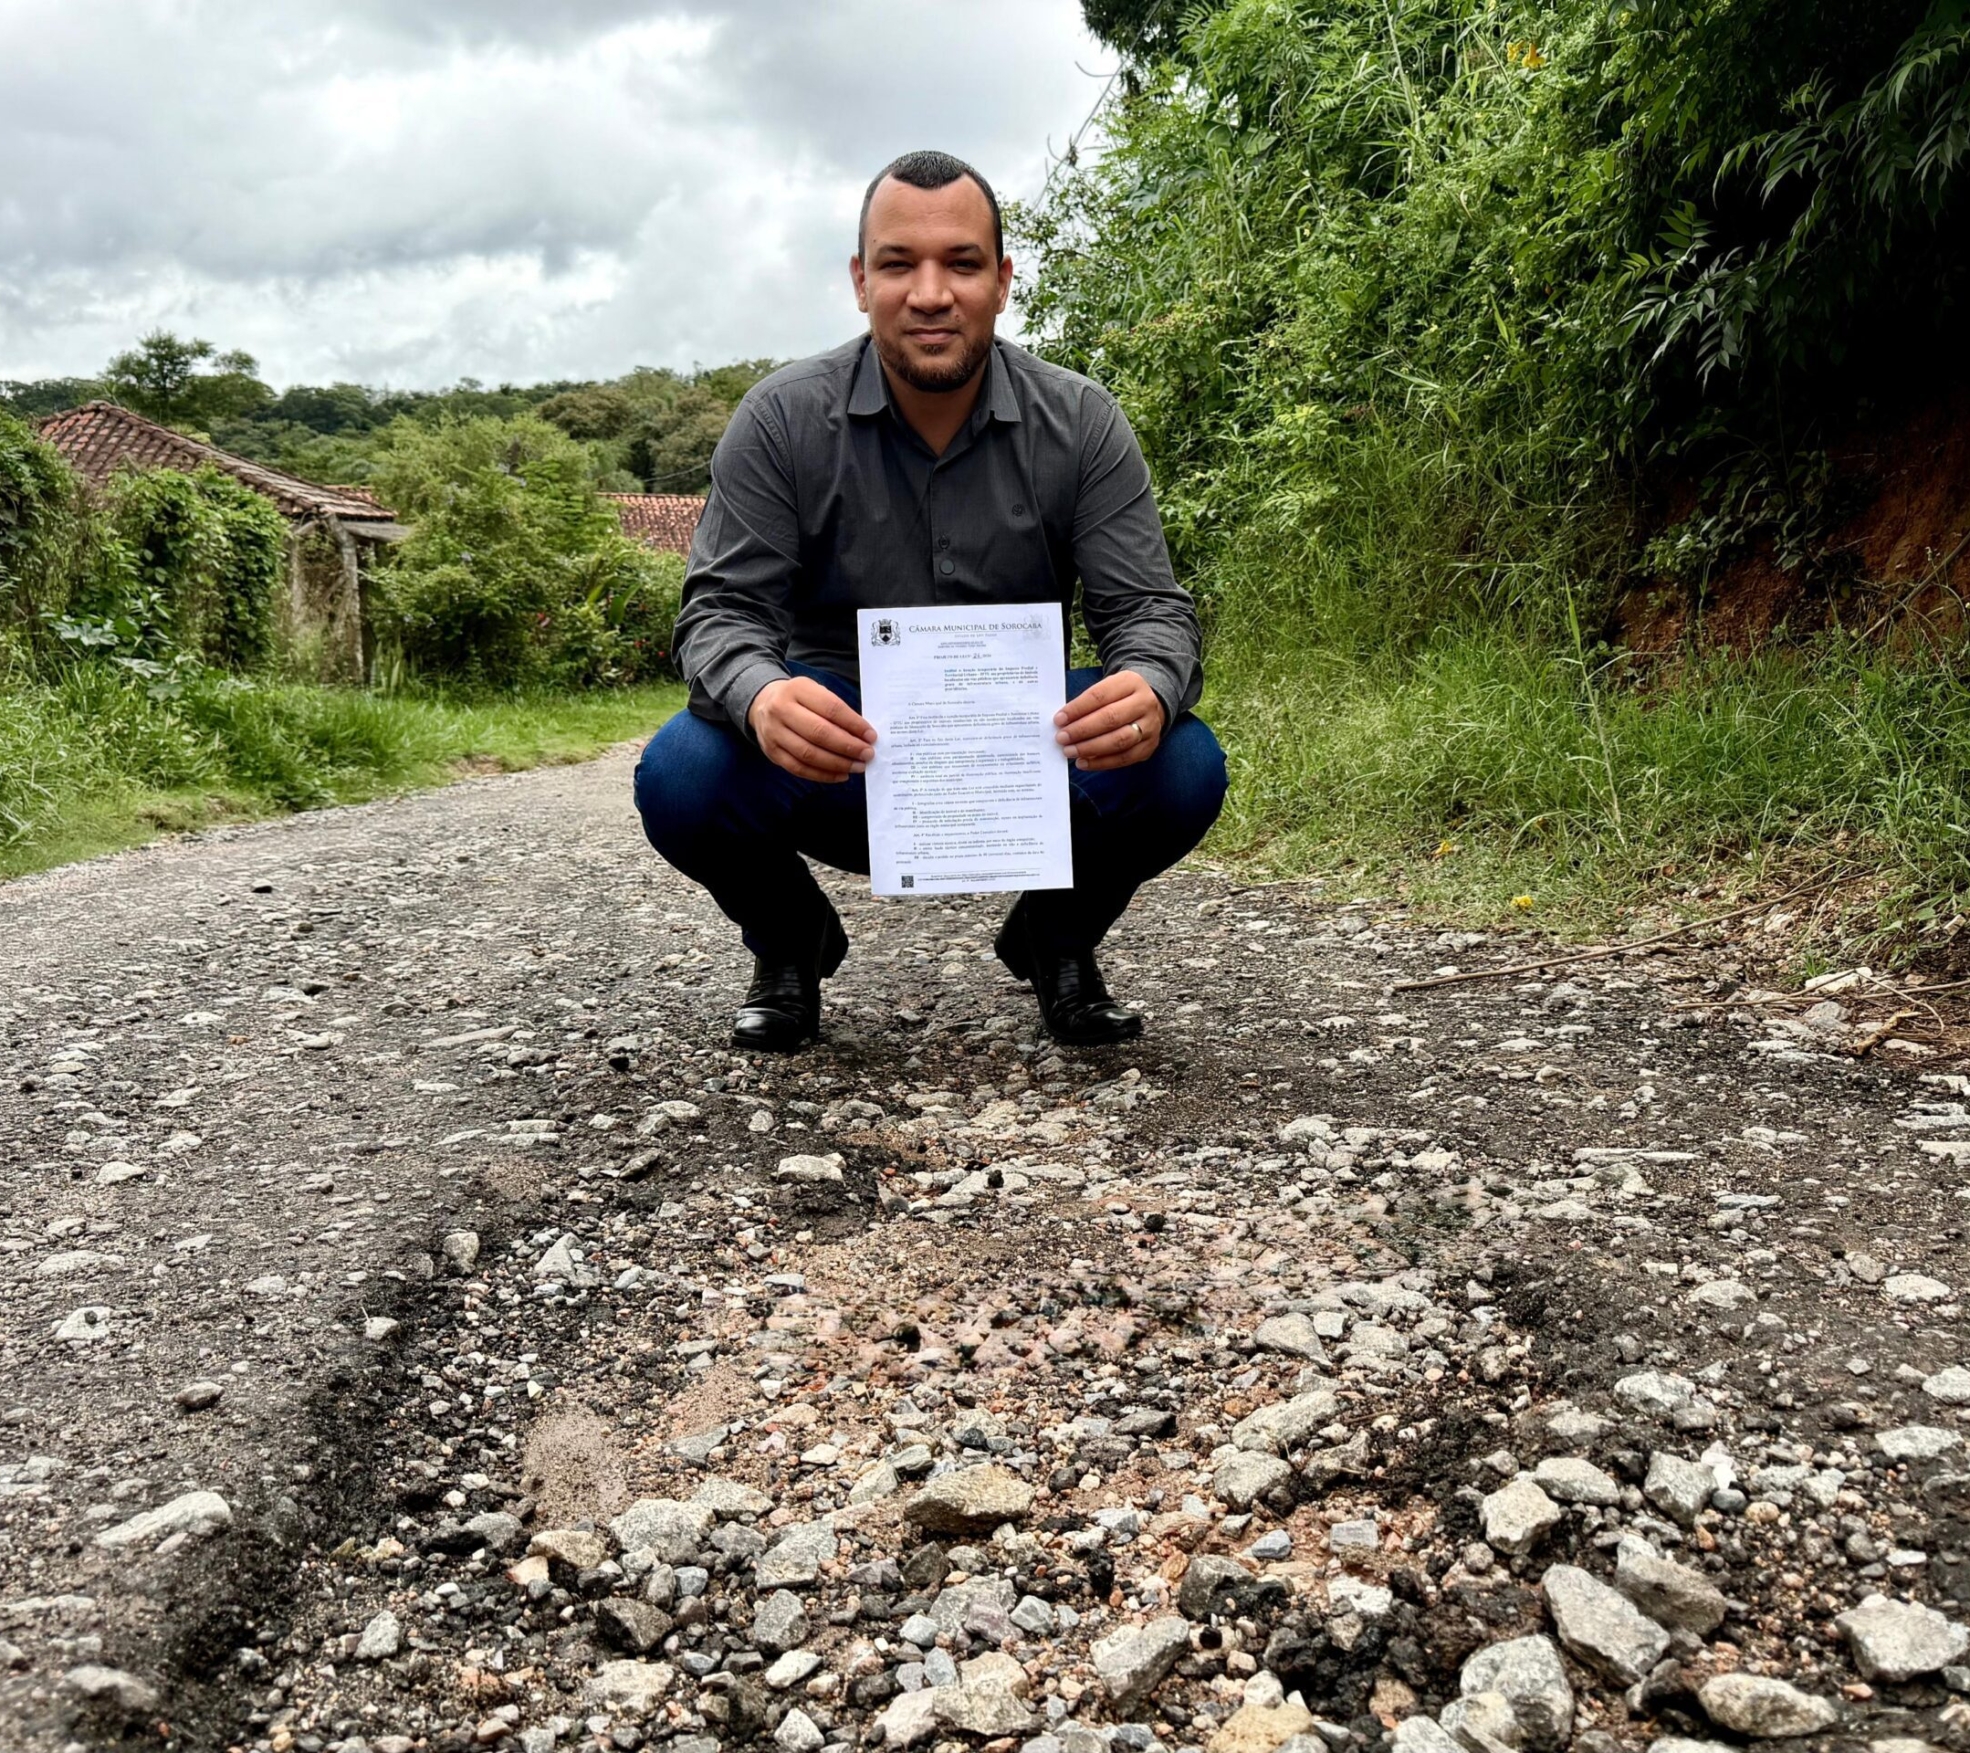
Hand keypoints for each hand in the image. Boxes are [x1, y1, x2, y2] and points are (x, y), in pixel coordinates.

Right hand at [748, 676, 876, 781]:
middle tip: (867, 754)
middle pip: (819, 733)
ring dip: (838, 763)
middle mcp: (782, 710)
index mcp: (797, 689)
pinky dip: (822, 775)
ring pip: (809, 754)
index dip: (853, 724)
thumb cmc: (799, 699)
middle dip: (848, 746)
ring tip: (857, 766)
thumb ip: (836, 709)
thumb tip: (862, 735)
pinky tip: (840, 774)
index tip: (871, 736)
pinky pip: (799, 768)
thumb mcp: (815, 691)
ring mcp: (774, 733)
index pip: (831, 708)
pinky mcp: (772, 753)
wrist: (762, 703)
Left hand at [1054, 670, 1165, 771]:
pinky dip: (1102, 762)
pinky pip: (1125, 758)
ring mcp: (1150, 726)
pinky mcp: (1150, 746)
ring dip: (1090, 748)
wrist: (1148, 704)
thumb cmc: (1118, 697)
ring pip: (1119, 740)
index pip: (1100, 695)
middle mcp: (1144, 703)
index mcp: (1130, 682)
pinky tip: (1084, 762)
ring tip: (1070, 751)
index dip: (1077, 709)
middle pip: (1111, 718)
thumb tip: (1062, 722)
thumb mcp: (1106, 688)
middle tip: (1062, 737)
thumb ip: (1087, 703)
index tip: (1059, 720)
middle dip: (1082, 730)